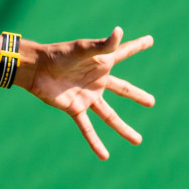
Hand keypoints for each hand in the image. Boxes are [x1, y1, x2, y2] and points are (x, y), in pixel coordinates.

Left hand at [27, 27, 154, 159]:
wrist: (36, 69)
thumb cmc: (58, 54)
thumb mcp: (83, 49)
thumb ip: (103, 45)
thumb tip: (119, 31)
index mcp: (101, 63)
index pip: (124, 53)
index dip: (136, 46)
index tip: (150, 40)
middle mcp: (97, 81)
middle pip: (123, 90)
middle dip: (136, 96)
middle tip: (151, 102)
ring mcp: (88, 96)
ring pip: (109, 116)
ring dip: (123, 129)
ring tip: (138, 141)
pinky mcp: (75, 108)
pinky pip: (87, 128)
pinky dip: (95, 142)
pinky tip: (104, 156)